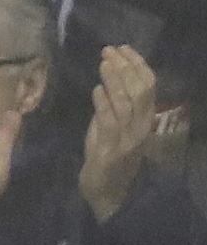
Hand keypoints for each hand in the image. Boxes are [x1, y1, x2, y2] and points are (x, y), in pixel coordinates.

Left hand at [82, 43, 175, 221]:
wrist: (107, 195)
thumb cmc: (107, 160)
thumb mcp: (110, 130)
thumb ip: (110, 109)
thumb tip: (105, 84)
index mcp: (145, 119)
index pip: (149, 85)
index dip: (137, 65)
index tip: (123, 48)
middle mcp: (142, 127)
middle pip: (141, 90)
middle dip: (126, 67)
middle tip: (109, 50)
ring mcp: (128, 139)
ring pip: (127, 103)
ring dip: (114, 80)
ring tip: (103, 63)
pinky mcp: (111, 151)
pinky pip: (110, 123)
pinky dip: (103, 104)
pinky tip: (96, 89)